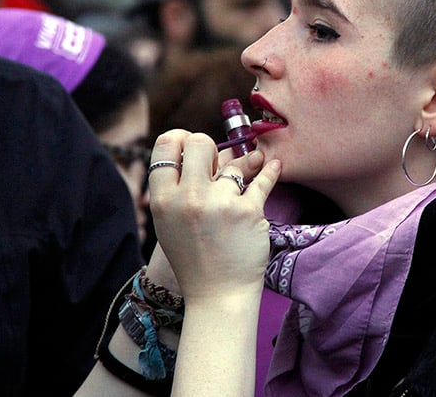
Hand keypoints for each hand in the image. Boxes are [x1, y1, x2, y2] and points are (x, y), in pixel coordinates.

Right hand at [147, 130, 280, 303]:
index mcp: (162, 200)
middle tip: (218, 163)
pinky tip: (273, 166)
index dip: (181, 140)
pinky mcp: (248, 211)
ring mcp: (219, 203)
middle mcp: (188, 198)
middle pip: (200, 142)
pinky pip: (262, 180)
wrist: (218, 296)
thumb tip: (195, 152)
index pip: (166, 144)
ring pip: (233, 162)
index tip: (193, 146)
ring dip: (245, 162)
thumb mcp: (168, 224)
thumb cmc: (194, 259)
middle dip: (211, 147)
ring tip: (252, 162)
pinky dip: (270, 171)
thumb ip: (175, 190)